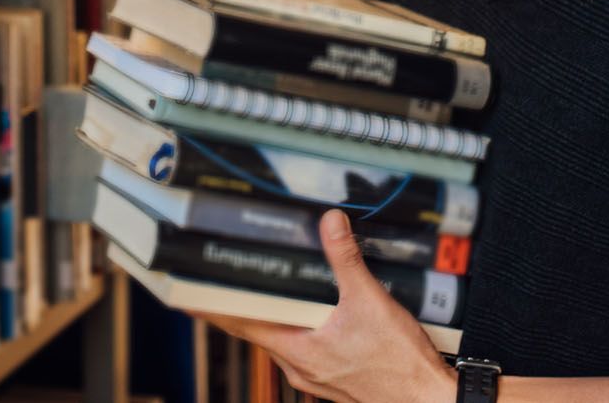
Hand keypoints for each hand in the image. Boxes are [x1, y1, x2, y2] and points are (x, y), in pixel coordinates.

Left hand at [206, 211, 457, 402]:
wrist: (425, 400)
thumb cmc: (398, 365)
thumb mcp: (370, 301)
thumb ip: (346, 259)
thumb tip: (330, 224)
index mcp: (296, 349)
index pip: (239, 322)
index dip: (210, 306)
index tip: (183, 292)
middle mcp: (298, 365)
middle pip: (256, 328)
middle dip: (240, 303)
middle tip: (219, 277)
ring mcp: (313, 374)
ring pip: (280, 338)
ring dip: (271, 314)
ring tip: (263, 286)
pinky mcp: (331, 377)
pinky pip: (302, 348)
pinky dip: (297, 327)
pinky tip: (311, 313)